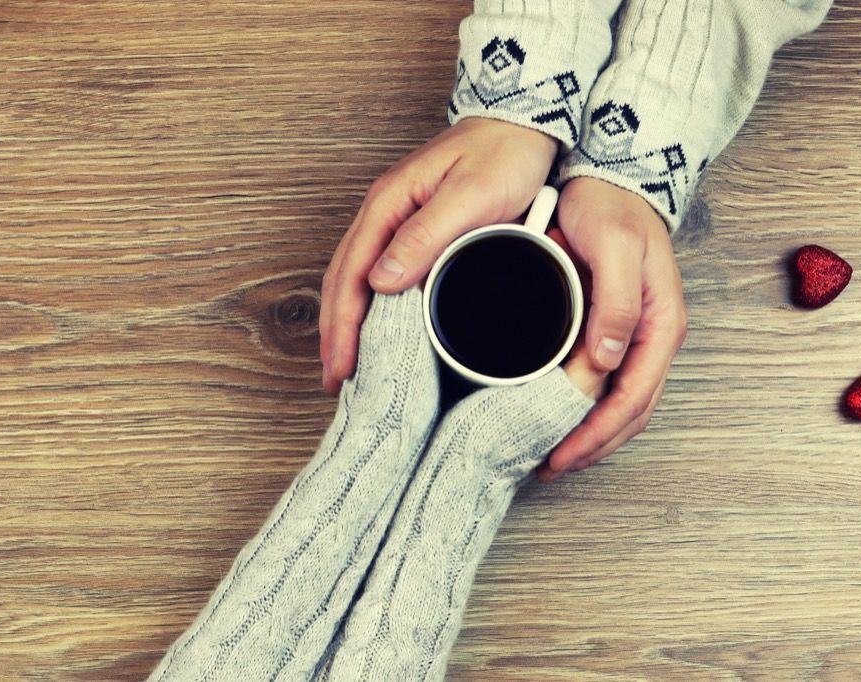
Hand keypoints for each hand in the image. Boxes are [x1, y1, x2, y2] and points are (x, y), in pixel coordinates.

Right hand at [319, 118, 558, 394]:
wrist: (526, 125)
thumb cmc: (504, 154)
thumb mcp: (470, 195)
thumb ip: (426, 235)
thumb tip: (379, 281)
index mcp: (388, 205)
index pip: (350, 274)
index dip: (342, 325)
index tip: (341, 366)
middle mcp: (384, 213)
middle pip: (343, 280)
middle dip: (335, 333)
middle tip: (335, 380)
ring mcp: (397, 221)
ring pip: (357, 280)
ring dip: (348, 323)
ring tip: (349, 366)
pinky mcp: (417, 230)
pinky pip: (381, 274)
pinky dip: (372, 309)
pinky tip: (380, 332)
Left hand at [538, 177, 687, 481]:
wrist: (610, 179)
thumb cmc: (613, 208)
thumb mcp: (615, 246)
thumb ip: (615, 302)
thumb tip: (608, 360)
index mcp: (660, 324)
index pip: (634, 399)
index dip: (598, 435)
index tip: (562, 456)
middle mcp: (654, 337)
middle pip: (632, 412)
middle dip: (594, 446)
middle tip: (550, 466)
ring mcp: (639, 335)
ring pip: (624, 404)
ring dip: (593, 434)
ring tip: (554, 453)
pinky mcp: (618, 329)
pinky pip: (611, 383)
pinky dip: (589, 409)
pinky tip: (560, 414)